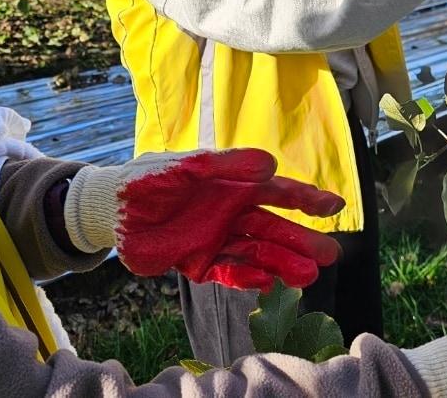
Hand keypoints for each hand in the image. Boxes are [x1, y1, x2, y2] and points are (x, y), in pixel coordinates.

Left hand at [63, 148, 342, 291]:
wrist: (111, 207)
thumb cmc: (148, 177)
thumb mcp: (186, 165)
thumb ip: (226, 164)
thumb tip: (270, 164)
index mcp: (232, 185)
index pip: (277, 192)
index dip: (306, 198)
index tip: (335, 206)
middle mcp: (230, 213)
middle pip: (273, 228)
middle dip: (302, 240)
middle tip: (330, 254)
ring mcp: (216, 239)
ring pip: (257, 253)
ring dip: (281, 263)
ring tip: (308, 276)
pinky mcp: (197, 262)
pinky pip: (227, 272)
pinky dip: (246, 277)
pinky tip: (266, 283)